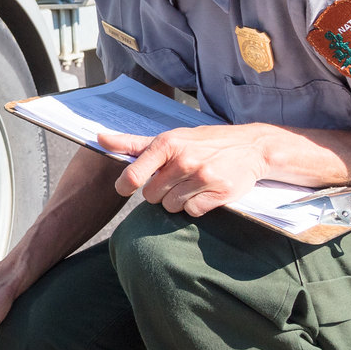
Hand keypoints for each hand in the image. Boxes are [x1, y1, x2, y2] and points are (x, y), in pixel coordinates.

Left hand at [99, 124, 274, 215]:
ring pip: (170, 206)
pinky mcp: (218, 193)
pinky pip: (191, 212)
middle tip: (174, 179)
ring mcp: (202, 177)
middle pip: (151, 196)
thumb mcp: (169, 137)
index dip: (125, 185)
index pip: (133, 175)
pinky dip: (195, 206)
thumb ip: (133, 143)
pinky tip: (204, 192)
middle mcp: (183, 160)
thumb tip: (99, 138)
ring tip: (190, 184)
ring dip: (177, 200)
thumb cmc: (203, 142)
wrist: (251, 147)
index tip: (125, 188)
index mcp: (167, 144)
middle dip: (159, 191)